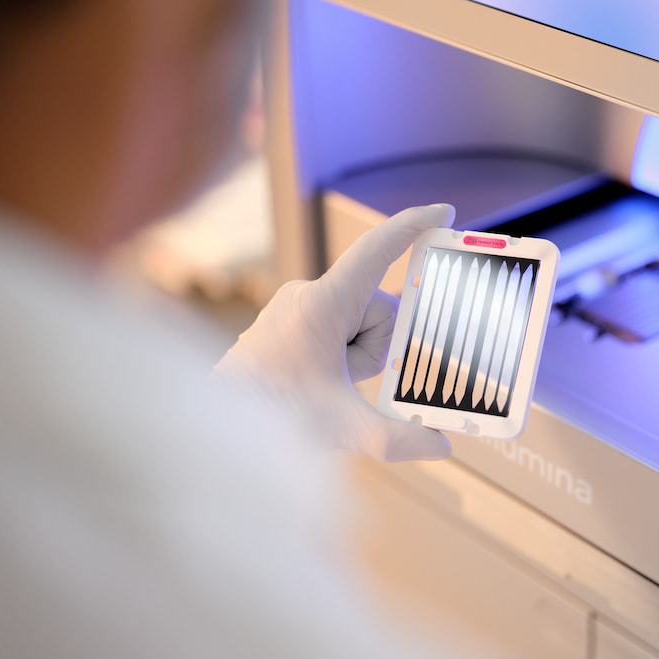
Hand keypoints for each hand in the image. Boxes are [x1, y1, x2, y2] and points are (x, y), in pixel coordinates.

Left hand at [216, 204, 454, 461]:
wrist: (213, 422)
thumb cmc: (270, 415)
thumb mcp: (344, 428)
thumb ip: (398, 439)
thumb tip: (441, 447)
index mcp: (324, 303)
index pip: (377, 250)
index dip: (414, 226)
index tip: (445, 211)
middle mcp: (308, 294)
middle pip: (378, 308)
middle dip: (375, 348)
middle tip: (347, 378)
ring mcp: (296, 306)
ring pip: (358, 323)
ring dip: (356, 357)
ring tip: (326, 383)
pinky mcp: (288, 321)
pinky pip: (337, 329)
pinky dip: (341, 355)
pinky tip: (318, 381)